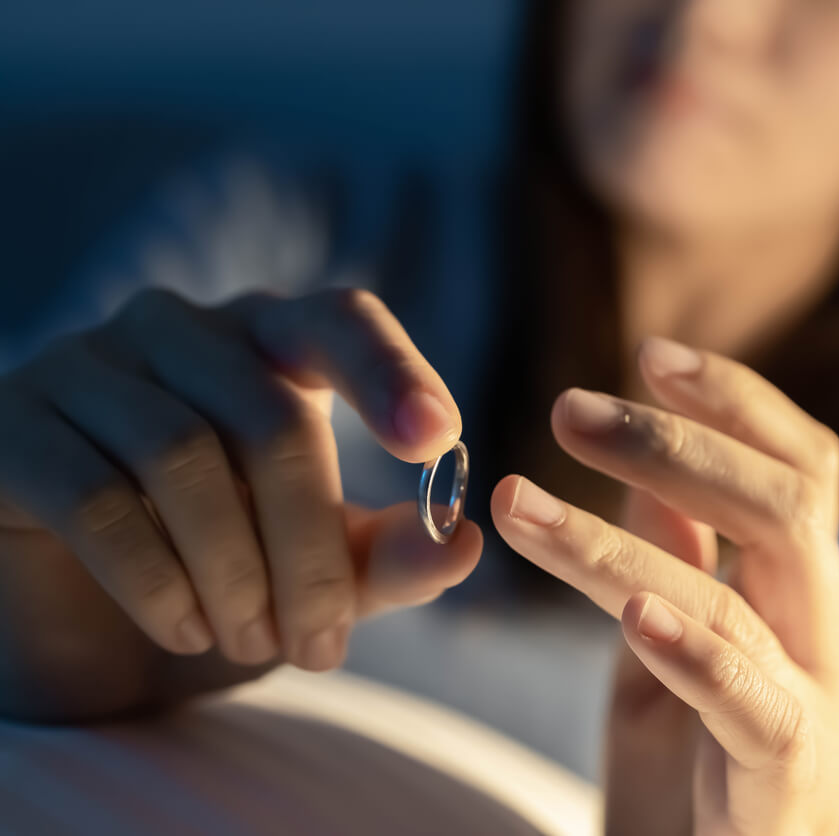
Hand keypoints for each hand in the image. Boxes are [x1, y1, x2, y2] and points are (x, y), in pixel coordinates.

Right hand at [0, 287, 479, 685]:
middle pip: (272, 418)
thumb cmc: (218, 575)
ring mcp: (86, 365)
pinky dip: (156, 579)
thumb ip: (388, 555)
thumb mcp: (316, 572)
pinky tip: (184, 628)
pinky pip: (97, 496)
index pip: (341, 320)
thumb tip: (467, 543)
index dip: (393, 372)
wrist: (77, 622)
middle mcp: (179, 329)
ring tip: (250, 642)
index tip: (437, 442)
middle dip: (308, 549)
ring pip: (185, 454)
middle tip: (321, 644)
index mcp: (268, 341)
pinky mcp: (13, 426)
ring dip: (234, 572)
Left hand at [492, 337, 838, 834]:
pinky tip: (634, 612)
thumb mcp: (663, 655)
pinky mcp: (794, 787)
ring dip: (619, 543)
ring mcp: (825, 717)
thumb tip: (646, 467)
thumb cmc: (682, 792)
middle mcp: (831, 647)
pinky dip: (692, 650)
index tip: (650, 354)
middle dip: (678, 446)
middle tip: (568, 411)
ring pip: (742, 597)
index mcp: (806, 607)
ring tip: (520, 504)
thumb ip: (673, 564)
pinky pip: (751, 704)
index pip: (801, 473)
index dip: (738, 404)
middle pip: (789, 509)